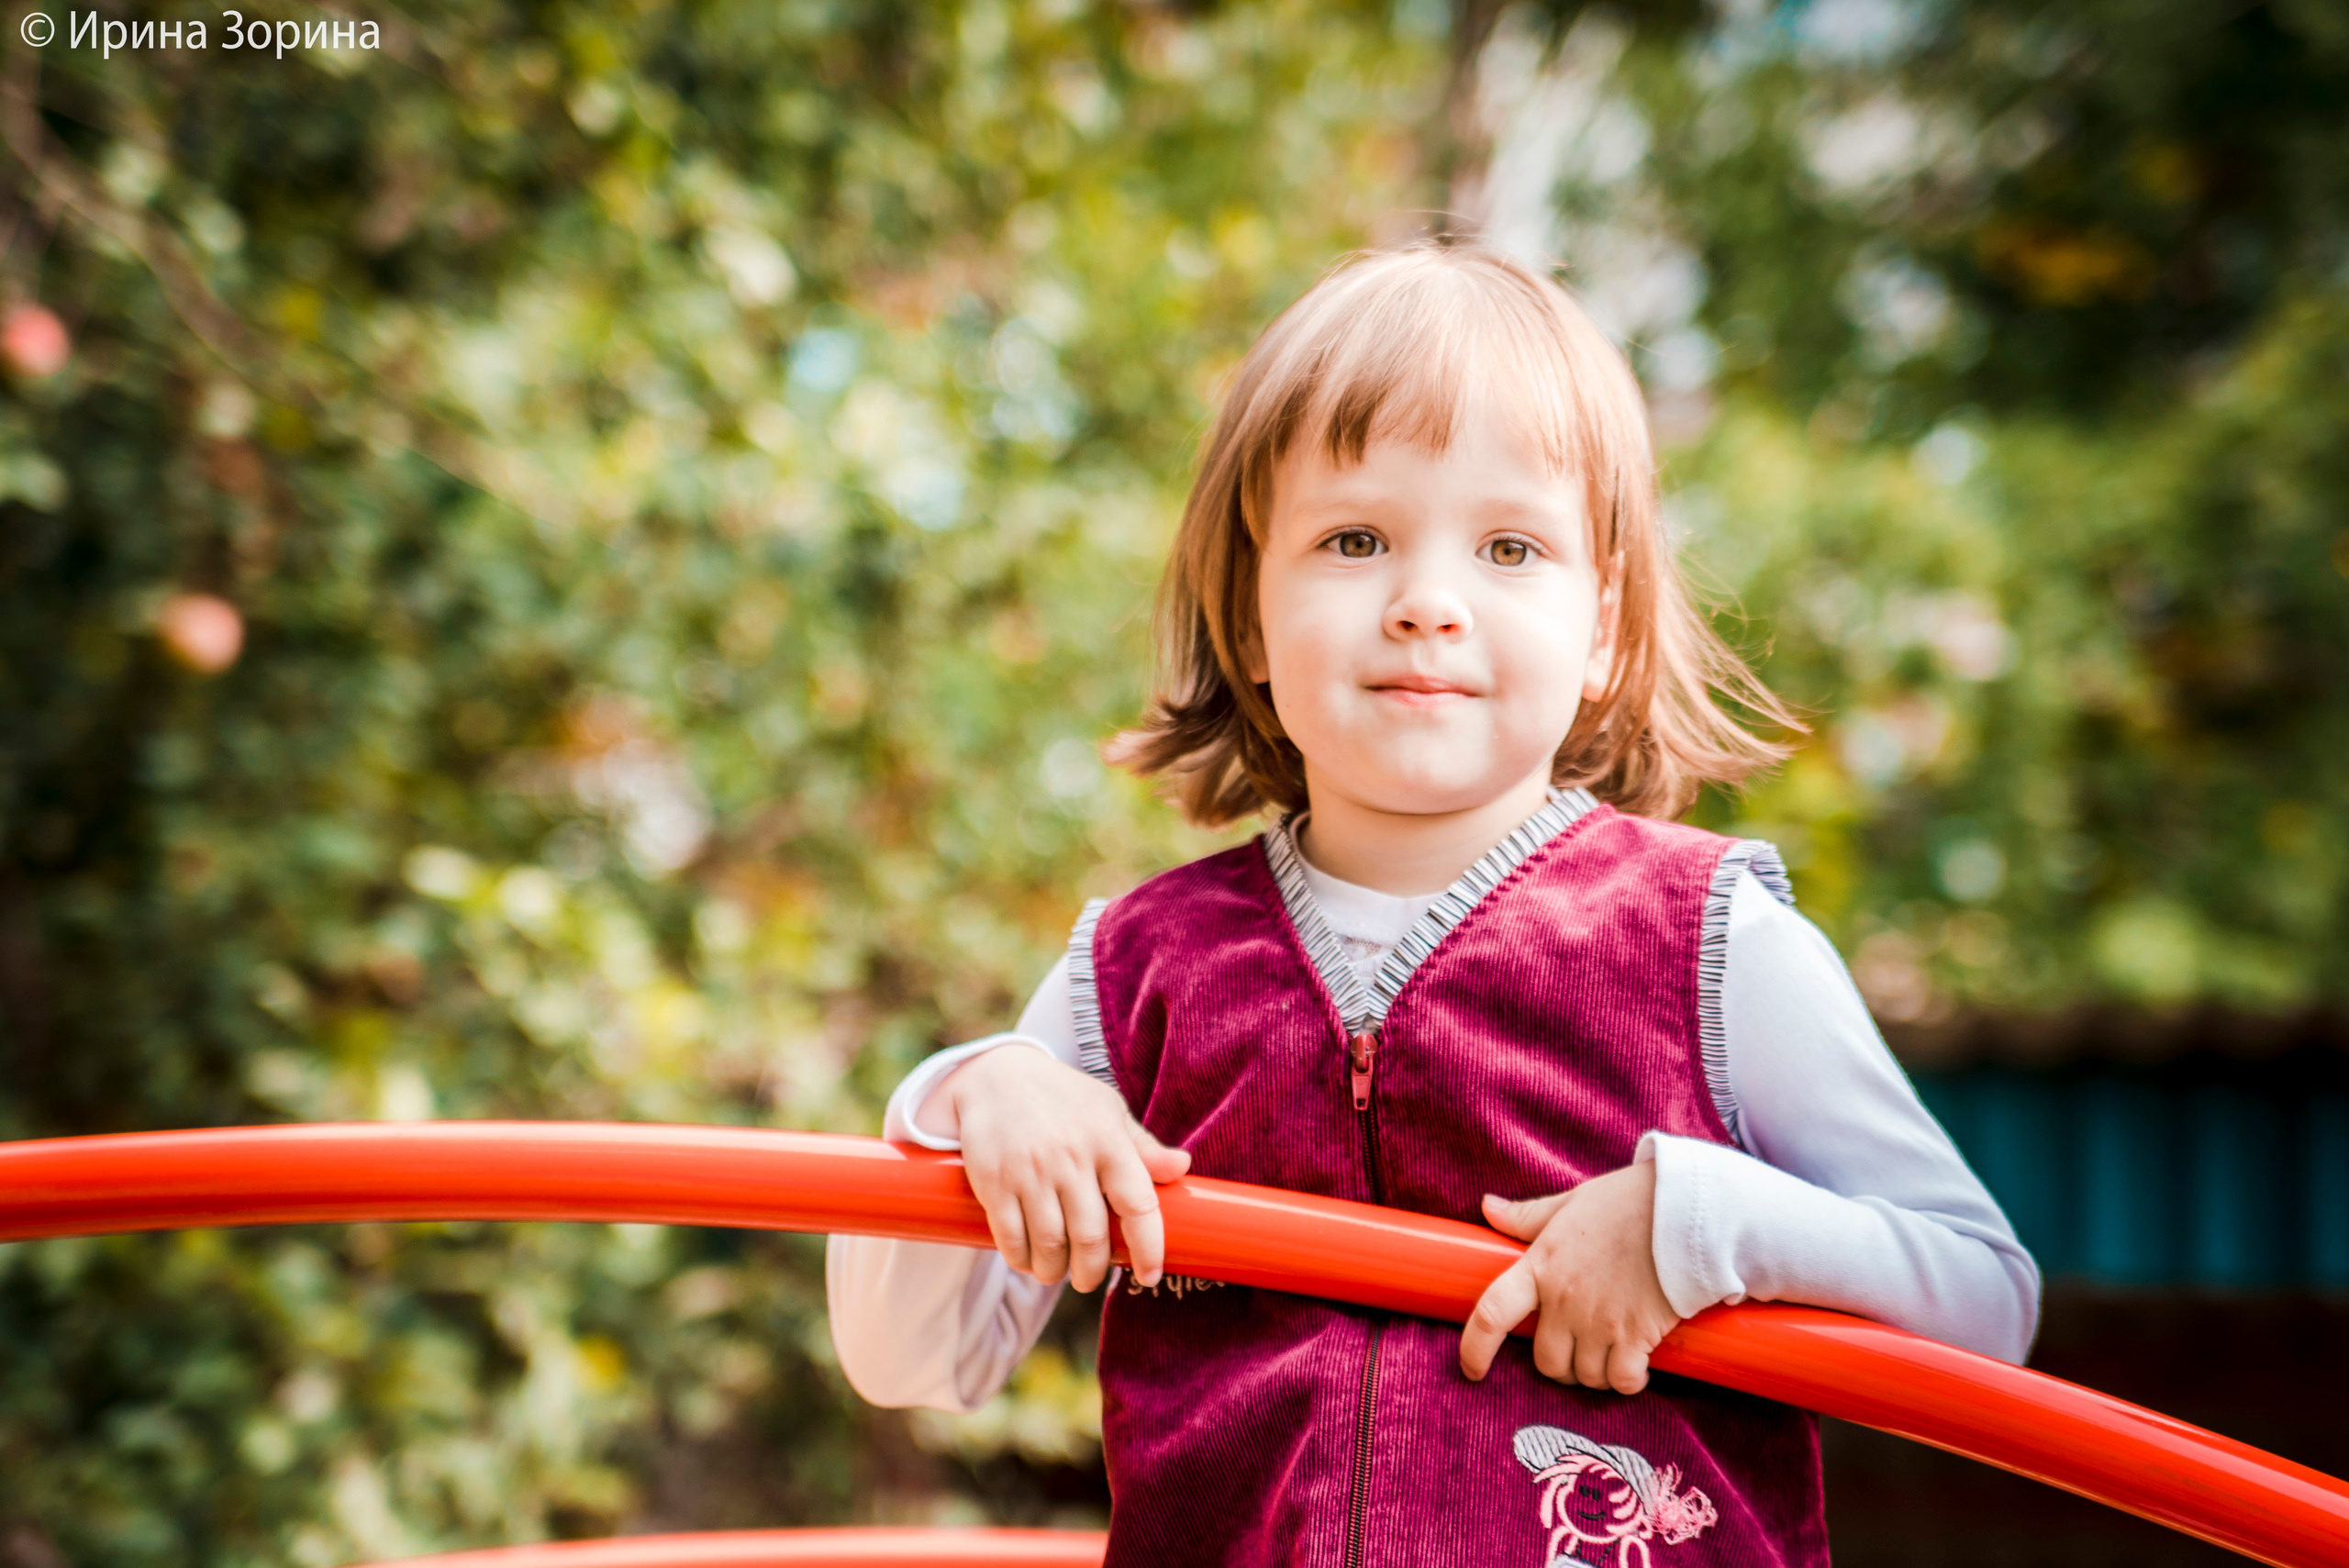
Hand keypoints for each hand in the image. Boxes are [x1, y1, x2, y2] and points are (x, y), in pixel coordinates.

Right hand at [943, 1044, 1190, 1292]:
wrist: (995, 1075)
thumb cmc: (1063, 1099)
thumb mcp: (1108, 1111)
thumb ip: (1143, 1147)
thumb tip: (1183, 1167)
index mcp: (1108, 1141)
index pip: (1138, 1204)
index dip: (1149, 1247)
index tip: (1149, 1275)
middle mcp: (1072, 1158)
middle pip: (1090, 1236)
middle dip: (1091, 1270)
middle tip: (1088, 1280)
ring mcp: (1031, 1171)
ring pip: (1050, 1244)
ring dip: (1054, 1271)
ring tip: (1056, 1273)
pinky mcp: (995, 1181)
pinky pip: (1011, 1237)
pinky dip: (1021, 1259)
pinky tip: (1026, 1261)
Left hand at [1458, 1161, 1678, 1393]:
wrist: (1686, 1210)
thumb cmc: (1629, 1202)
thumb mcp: (1571, 1202)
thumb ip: (1528, 1216)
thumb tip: (1487, 1207)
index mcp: (1540, 1266)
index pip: (1492, 1313)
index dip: (1475, 1347)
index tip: (1471, 1370)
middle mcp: (1564, 1300)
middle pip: (1546, 1362)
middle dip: (1560, 1365)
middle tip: (1579, 1351)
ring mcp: (1599, 1322)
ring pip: (1585, 1376)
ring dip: (1595, 1374)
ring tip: (1611, 1353)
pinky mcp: (1636, 1336)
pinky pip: (1622, 1380)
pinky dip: (1628, 1381)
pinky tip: (1636, 1365)